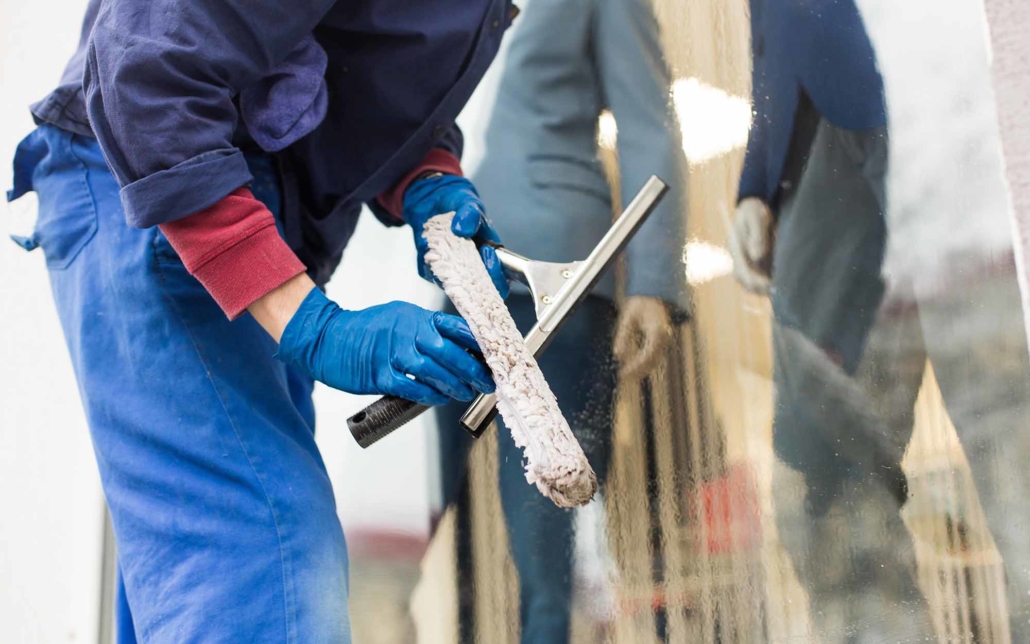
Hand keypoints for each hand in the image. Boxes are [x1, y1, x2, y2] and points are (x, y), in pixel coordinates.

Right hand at [275, 287, 494, 405]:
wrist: (327, 338)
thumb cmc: (366, 330)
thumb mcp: (399, 318)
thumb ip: (425, 330)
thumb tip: (456, 346)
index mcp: (415, 317)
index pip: (454, 326)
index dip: (477, 342)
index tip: (494, 354)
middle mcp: (406, 332)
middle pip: (449, 351)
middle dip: (473, 369)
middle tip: (487, 381)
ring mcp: (391, 353)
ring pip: (433, 371)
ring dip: (455, 385)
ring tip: (467, 393)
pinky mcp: (378, 374)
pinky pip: (411, 387)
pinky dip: (429, 395)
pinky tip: (440, 399)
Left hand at [402, 174, 509, 297]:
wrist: (433, 203)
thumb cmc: (459, 207)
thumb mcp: (470, 204)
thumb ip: (471, 214)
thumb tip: (462, 229)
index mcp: (491, 257)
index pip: (501, 280)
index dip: (497, 275)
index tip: (487, 253)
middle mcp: (473, 270)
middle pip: (479, 291)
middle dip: (474, 277)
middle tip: (469, 255)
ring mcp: (454, 273)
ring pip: (453, 286)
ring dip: (449, 269)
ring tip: (444, 249)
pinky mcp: (434, 271)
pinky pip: (431, 275)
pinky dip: (430, 263)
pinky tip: (429, 248)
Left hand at [613, 296, 672, 380]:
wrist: (653, 297)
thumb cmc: (639, 305)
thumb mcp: (628, 317)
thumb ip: (623, 335)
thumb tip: (618, 355)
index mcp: (657, 330)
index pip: (647, 354)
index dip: (635, 366)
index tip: (622, 372)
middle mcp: (664, 337)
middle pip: (652, 361)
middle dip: (637, 371)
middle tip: (621, 377)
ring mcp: (665, 341)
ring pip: (654, 361)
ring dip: (640, 370)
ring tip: (624, 375)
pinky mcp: (661, 343)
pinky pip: (653, 357)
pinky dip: (643, 365)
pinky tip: (630, 368)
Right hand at [728, 197, 774, 293]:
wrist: (753, 206)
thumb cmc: (754, 210)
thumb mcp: (756, 218)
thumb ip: (757, 236)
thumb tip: (756, 256)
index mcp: (736, 250)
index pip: (742, 273)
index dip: (755, 282)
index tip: (770, 285)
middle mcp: (738, 259)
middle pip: (745, 282)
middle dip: (760, 289)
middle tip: (779, 292)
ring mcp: (745, 261)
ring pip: (751, 283)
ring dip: (764, 289)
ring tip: (781, 291)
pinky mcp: (753, 262)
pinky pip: (759, 277)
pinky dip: (767, 283)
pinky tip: (780, 283)